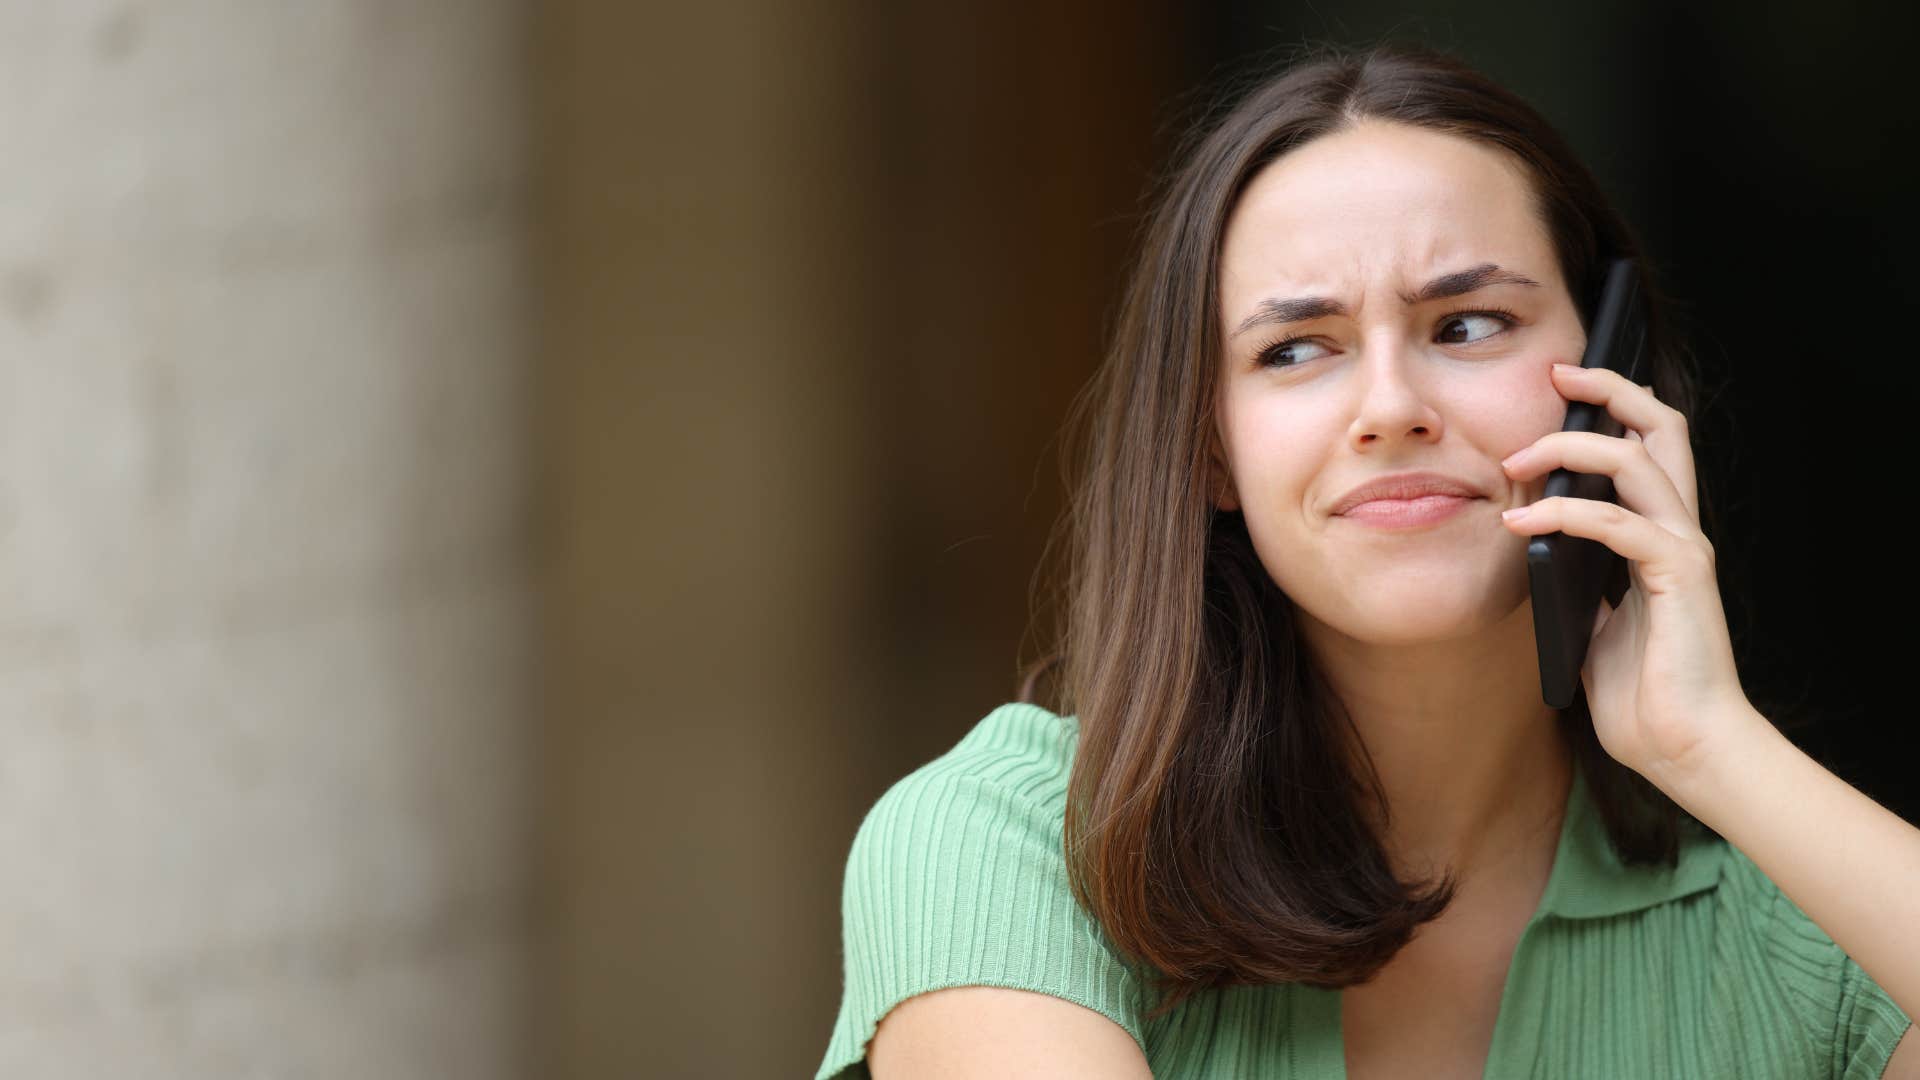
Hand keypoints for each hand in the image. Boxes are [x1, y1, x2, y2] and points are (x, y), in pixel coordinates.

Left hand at [1498, 362, 1754, 786]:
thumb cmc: (1643, 694)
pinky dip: (1564, 512)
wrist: (1685, 747)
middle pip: (1661, 427)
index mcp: (1661, 535)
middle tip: (1555, 377)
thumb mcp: (1590, 623)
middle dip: (1609, 389)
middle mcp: (1679, 530)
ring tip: (1513, 463)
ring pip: (1637, 460)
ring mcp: (1682, 548)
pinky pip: (1616, 523)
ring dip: (1568, 449)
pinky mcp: (1677, 576)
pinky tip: (1521, 522)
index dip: (1611, 406)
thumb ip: (1574, 580)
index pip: (1648, 446)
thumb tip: (1531, 547)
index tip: (1558, 387)